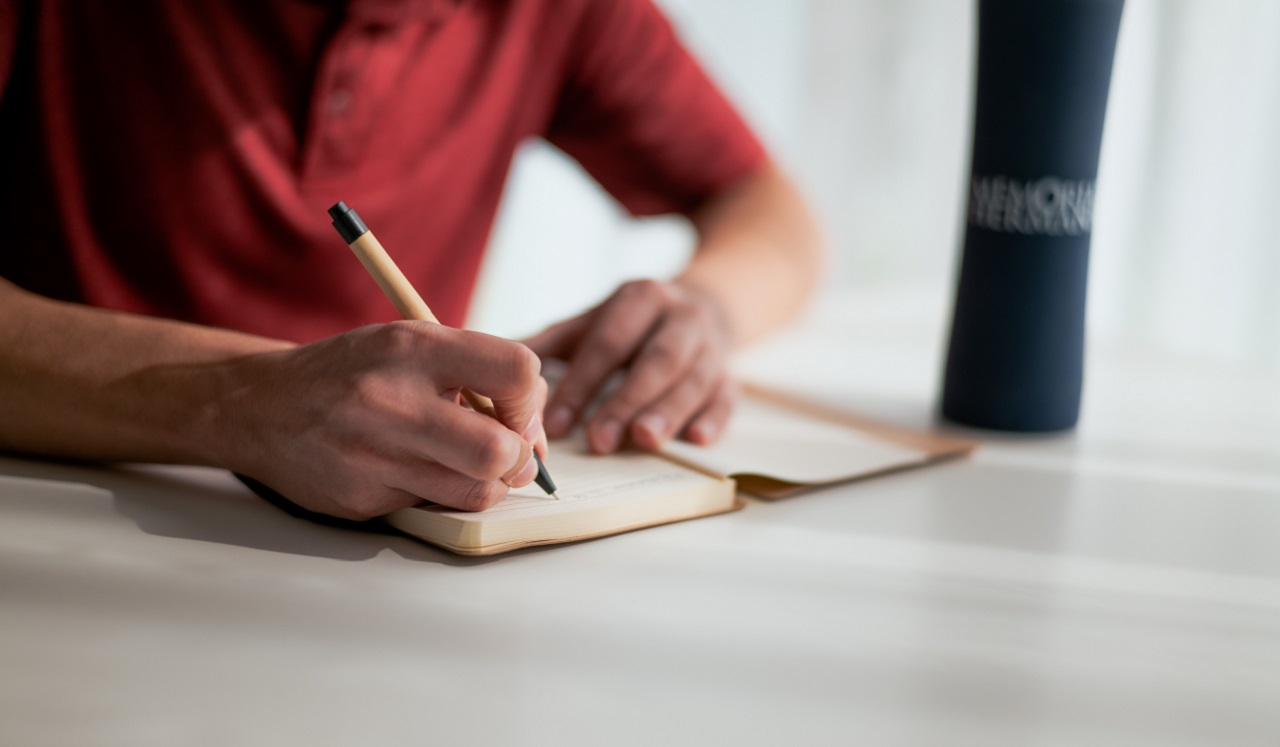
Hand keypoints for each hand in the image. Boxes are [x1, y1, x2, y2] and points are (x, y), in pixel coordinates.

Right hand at [217, 322, 546, 519]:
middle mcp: (393, 399)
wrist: (262, 406)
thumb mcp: (409, 343)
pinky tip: (416, 471)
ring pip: (476, 491)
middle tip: (510, 453)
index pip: (516, 372)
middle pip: (500, 450)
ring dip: (488, 484)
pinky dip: (440, 494)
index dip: (531, 400)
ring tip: (468, 464)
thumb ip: (474, 372)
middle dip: (520, 458)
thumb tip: (536, 429)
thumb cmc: (352, 373)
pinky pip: (432, 506)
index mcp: (413, 347)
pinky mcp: (361, 499)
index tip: (517, 409)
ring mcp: (374, 454)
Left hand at [525, 279, 736, 453]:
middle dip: (626, 401)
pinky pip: (727, 398)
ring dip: (668, 412)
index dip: (582, 383)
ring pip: (693, 380)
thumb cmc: (631, 326)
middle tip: (599, 441)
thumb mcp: (591, 321)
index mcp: (641, 298)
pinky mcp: (731, 377)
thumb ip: (549, 343)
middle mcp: (682, 317)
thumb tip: (492, 363)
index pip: (608, 343)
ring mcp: (712, 347)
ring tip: (642, 441)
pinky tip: (696, 440)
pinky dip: (714, 419)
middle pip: (656, 360)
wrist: (703, 308)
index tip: (555, 424)